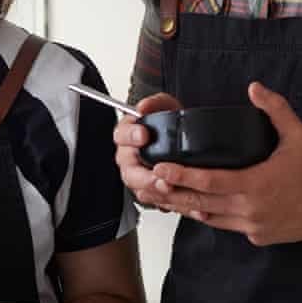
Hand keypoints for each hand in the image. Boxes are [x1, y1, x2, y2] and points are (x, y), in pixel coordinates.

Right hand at [112, 92, 181, 207]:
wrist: (181, 141)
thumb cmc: (168, 124)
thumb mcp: (164, 106)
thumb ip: (154, 103)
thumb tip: (144, 106)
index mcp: (127, 134)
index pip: (121, 135)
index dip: (131, 136)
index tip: (144, 135)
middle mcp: (128, 156)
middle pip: (127, 167)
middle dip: (143, 171)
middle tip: (157, 170)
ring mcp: (136, 174)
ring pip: (137, 185)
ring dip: (152, 187)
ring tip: (167, 186)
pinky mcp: (147, 189)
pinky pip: (149, 197)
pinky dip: (161, 199)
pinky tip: (172, 196)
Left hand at [147, 82, 301, 246]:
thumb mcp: (298, 135)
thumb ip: (275, 109)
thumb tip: (254, 87)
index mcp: (254, 185)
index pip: (208, 181)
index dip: (182, 175)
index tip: (161, 168)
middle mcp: (249, 210)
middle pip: (200, 204)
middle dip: (173, 193)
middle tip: (150, 182)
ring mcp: (252, 227)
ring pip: (210, 218)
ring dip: (187, 207)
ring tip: (165, 196)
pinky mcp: (257, 237)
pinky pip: (227, 227)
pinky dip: (211, 217)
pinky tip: (198, 208)